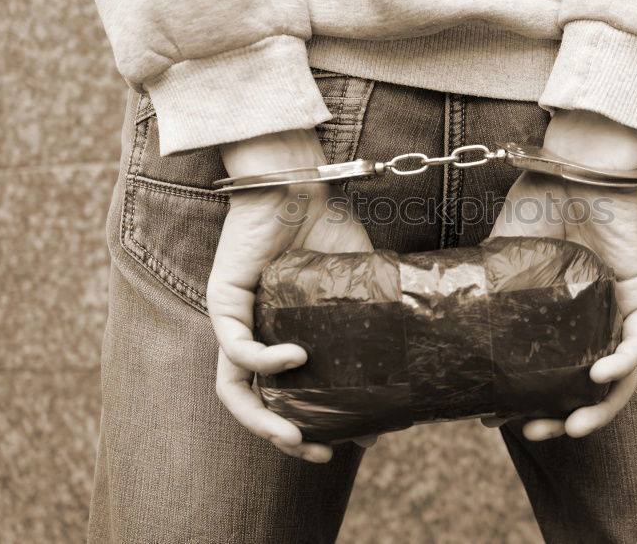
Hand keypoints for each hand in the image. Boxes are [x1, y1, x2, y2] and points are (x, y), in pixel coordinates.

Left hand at [207, 130, 377, 461]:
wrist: (300, 181)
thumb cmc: (327, 226)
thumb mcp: (357, 285)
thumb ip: (371, 319)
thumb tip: (413, 353)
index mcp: (282, 335)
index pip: (285, 396)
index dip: (311, 426)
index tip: (349, 444)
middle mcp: (254, 334)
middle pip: (253, 405)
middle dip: (282, 438)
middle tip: (318, 454)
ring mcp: (235, 321)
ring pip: (233, 390)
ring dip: (261, 421)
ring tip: (297, 436)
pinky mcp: (223, 301)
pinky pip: (236, 347)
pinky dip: (264, 362)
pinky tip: (297, 358)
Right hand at [483, 110, 636, 440]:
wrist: (571, 167)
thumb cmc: (539, 203)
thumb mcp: (502, 254)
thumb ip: (487, 285)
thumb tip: (445, 315)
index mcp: (561, 317)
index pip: (552, 371)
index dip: (531, 400)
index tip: (499, 418)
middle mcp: (591, 320)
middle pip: (588, 386)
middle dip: (567, 417)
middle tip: (538, 432)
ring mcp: (617, 310)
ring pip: (620, 376)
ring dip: (599, 406)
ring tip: (571, 425)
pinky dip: (620, 363)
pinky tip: (596, 375)